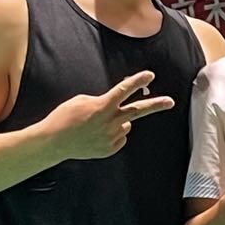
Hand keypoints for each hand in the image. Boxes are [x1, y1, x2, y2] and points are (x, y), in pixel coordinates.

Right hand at [47, 71, 174, 159]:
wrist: (54, 142)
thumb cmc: (65, 117)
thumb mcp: (81, 100)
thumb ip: (103, 101)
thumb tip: (116, 108)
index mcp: (102, 106)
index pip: (124, 90)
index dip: (138, 82)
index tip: (149, 75)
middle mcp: (110, 122)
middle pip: (138, 111)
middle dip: (156, 105)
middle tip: (170, 101)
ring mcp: (111, 137)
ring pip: (125, 124)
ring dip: (117, 121)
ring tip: (96, 125)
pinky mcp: (110, 149)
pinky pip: (120, 137)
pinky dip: (113, 134)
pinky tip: (96, 135)